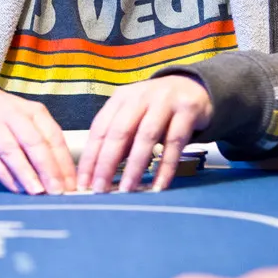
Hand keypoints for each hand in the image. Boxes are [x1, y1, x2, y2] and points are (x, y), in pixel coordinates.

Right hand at [0, 82, 75, 194]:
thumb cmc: (2, 116)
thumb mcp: (26, 119)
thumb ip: (43, 143)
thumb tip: (62, 177)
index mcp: (34, 111)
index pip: (53, 137)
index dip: (64, 162)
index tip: (72, 184)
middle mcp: (14, 115)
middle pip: (34, 143)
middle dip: (48, 169)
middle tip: (57, 191)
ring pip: (12, 151)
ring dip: (26, 173)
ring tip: (38, 191)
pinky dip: (4, 174)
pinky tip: (15, 187)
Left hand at [78, 75, 211, 192]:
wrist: (194, 87)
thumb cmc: (157, 108)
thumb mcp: (134, 116)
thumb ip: (120, 140)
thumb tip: (102, 174)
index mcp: (121, 98)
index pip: (100, 129)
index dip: (90, 157)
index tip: (83, 182)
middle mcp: (140, 96)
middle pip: (120, 131)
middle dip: (107, 163)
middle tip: (100, 189)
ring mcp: (164, 101)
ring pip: (146, 136)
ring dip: (134, 166)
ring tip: (127, 190)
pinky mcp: (187, 110)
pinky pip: (175, 142)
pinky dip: (166, 166)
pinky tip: (159, 185)